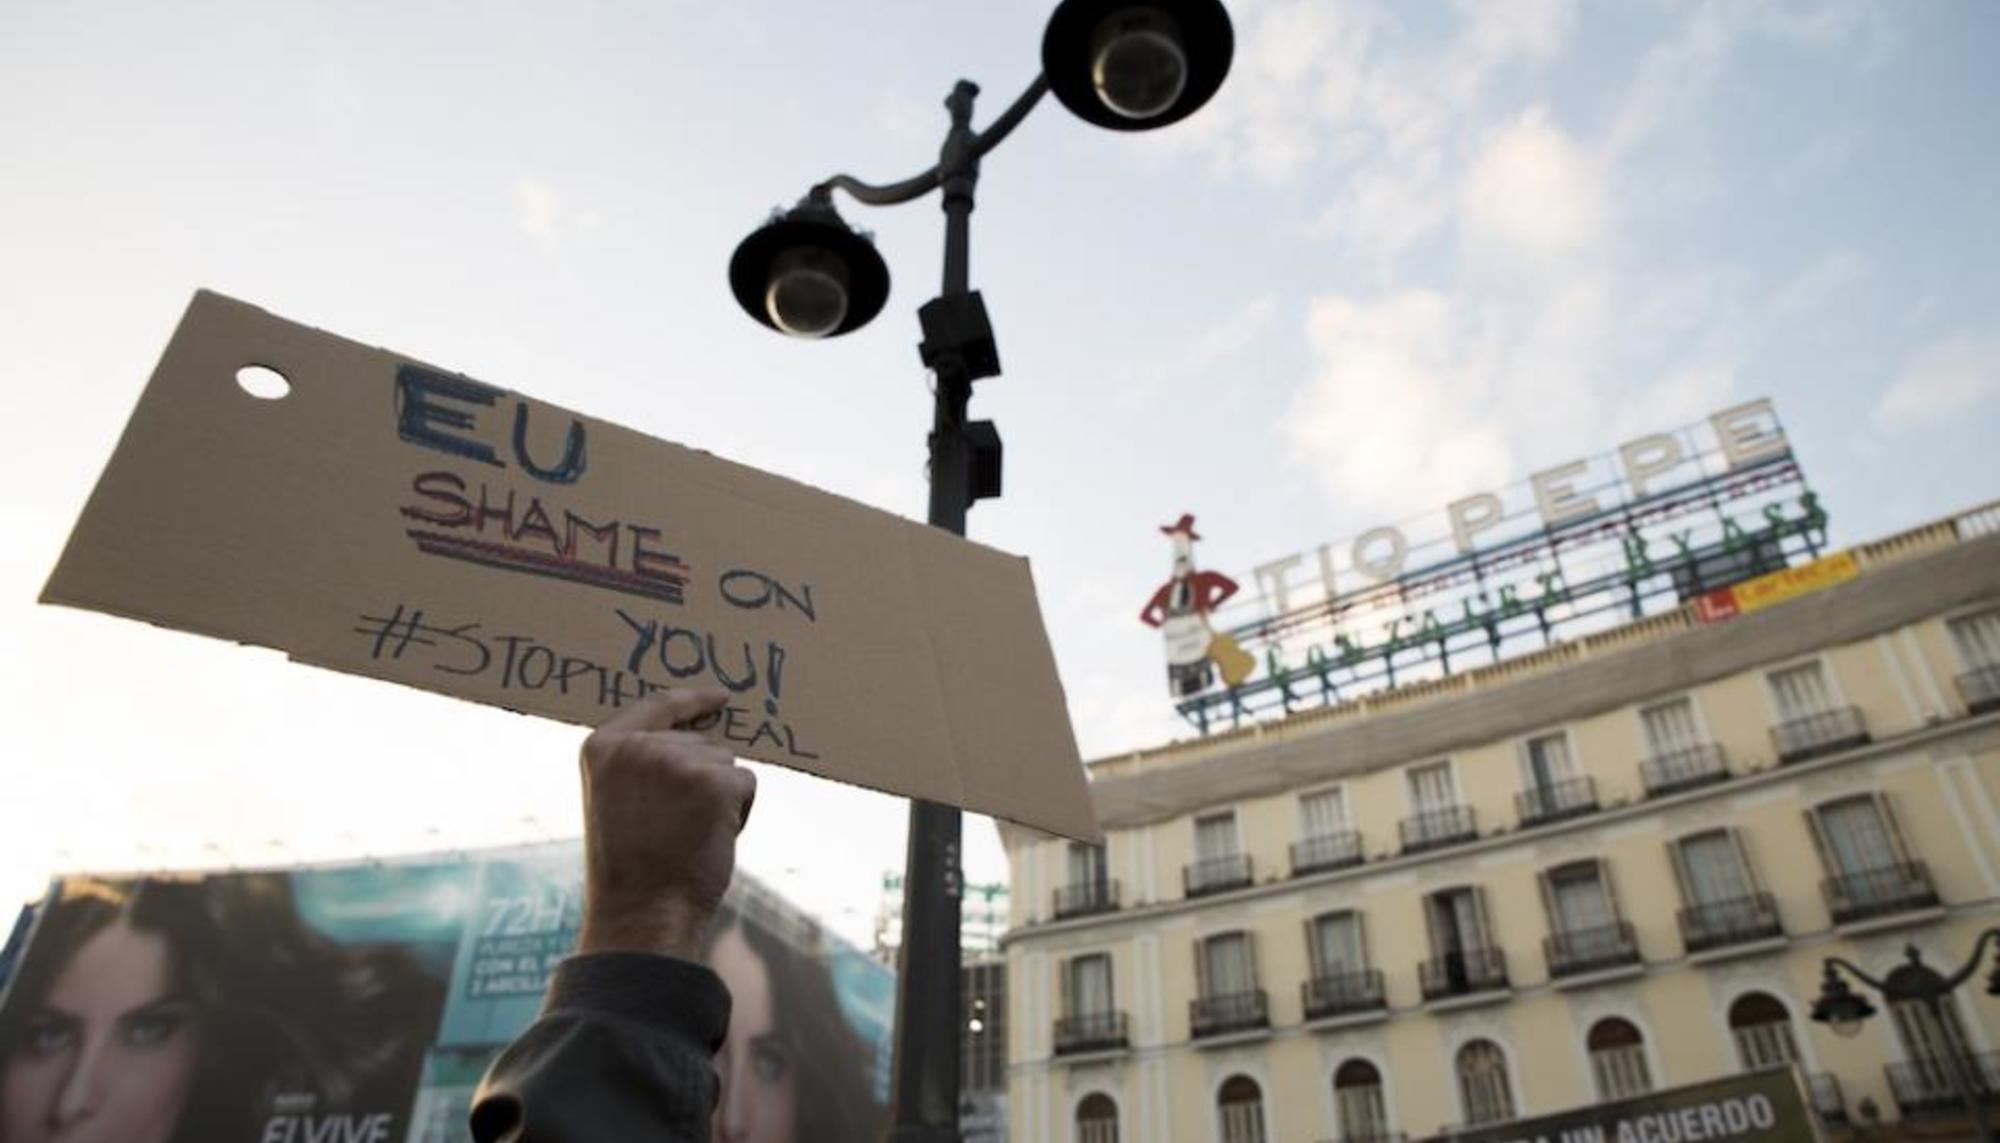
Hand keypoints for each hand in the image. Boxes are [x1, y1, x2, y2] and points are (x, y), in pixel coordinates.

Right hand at [575, 687, 756, 961]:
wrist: (642, 913)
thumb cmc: (631, 869)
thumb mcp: (615, 801)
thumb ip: (641, 764)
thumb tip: (699, 736)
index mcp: (603, 747)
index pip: (658, 705)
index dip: (694, 698)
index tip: (722, 697)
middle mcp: (639, 746)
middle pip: (699, 740)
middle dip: (702, 778)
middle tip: (674, 827)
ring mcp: (677, 761)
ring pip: (725, 762)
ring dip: (720, 796)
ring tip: (688, 835)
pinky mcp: (716, 781)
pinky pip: (746, 782)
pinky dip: (740, 812)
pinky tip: (711, 838)